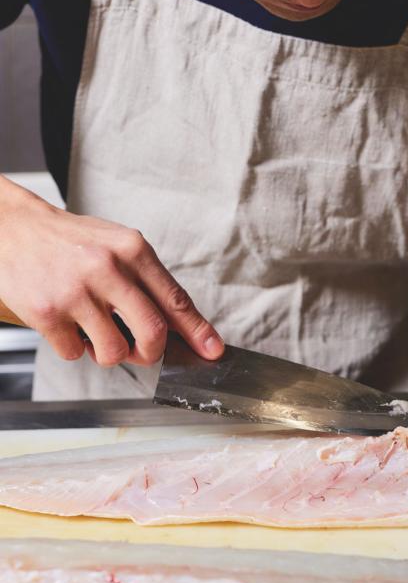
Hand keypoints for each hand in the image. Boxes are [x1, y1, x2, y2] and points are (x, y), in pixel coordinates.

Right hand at [0, 177, 223, 367]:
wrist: (16, 229)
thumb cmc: (72, 241)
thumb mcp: (118, 246)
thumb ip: (148, 280)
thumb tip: (180, 323)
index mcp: (132, 249)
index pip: (175, 299)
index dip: (197, 331)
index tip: (212, 350)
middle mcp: (108, 268)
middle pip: (153, 333)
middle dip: (152, 353)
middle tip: (142, 351)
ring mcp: (76, 292)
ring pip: (113, 352)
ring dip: (107, 352)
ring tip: (94, 331)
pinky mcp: (47, 312)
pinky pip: (74, 353)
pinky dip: (74, 347)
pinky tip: (67, 324)